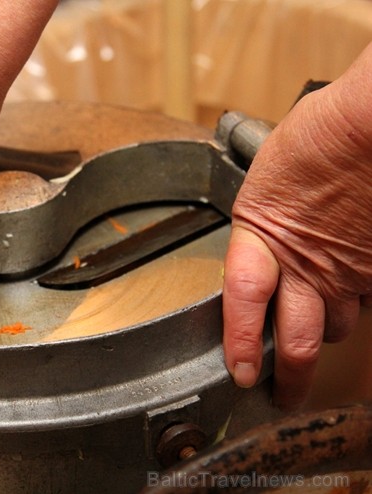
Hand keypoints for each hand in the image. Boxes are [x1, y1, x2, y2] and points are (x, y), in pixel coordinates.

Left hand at [222, 44, 371, 409]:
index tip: (237, 371)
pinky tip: (351, 293)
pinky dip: (358, 303)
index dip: (238, 342)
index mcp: (262, 238)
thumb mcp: (265, 185)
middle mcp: (307, 265)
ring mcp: (350, 272)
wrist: (368, 127)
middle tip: (281, 395)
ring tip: (313, 333)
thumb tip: (261, 242)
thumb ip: (260, 226)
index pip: (242, 303)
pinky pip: (369, 302)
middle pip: (297, 341)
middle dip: (288, 376)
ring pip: (337, 325)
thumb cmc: (317, 140)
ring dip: (324, 332)